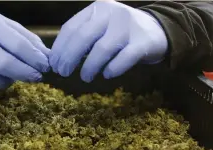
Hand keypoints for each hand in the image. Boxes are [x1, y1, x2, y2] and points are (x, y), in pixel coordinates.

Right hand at [0, 8, 49, 93]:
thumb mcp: (8, 26)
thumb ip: (28, 41)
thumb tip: (48, 58)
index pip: (17, 44)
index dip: (34, 59)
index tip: (45, 67)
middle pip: (3, 64)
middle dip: (24, 73)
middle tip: (36, 77)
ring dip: (4, 83)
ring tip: (9, 77)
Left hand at [49, 1, 167, 81]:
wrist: (158, 30)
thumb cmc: (121, 32)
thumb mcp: (101, 26)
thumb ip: (82, 36)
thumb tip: (58, 58)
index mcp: (97, 8)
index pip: (71, 27)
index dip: (59, 48)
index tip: (54, 64)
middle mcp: (112, 13)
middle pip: (83, 37)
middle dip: (69, 58)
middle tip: (63, 73)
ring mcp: (128, 27)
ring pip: (102, 49)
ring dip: (89, 66)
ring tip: (85, 77)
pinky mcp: (143, 42)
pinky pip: (123, 59)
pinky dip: (112, 69)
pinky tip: (107, 75)